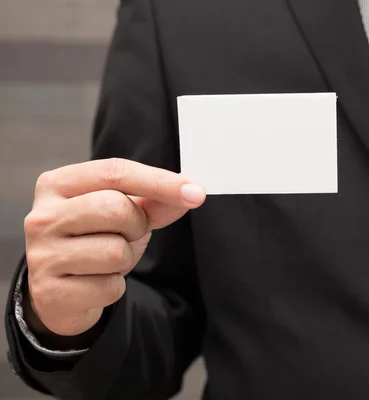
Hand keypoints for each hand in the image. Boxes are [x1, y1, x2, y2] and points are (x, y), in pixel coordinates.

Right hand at [23, 158, 204, 336]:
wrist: (60, 293)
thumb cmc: (94, 241)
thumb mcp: (124, 215)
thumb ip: (155, 201)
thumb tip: (191, 193)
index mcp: (57, 184)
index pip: (115, 172)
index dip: (160, 182)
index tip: (196, 192)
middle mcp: (41, 216)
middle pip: (117, 208)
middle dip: (136, 226)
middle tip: (125, 236)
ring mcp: (41, 255)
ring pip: (115, 251)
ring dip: (125, 259)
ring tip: (106, 262)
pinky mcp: (48, 292)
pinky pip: (109, 287)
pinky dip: (114, 288)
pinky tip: (95, 284)